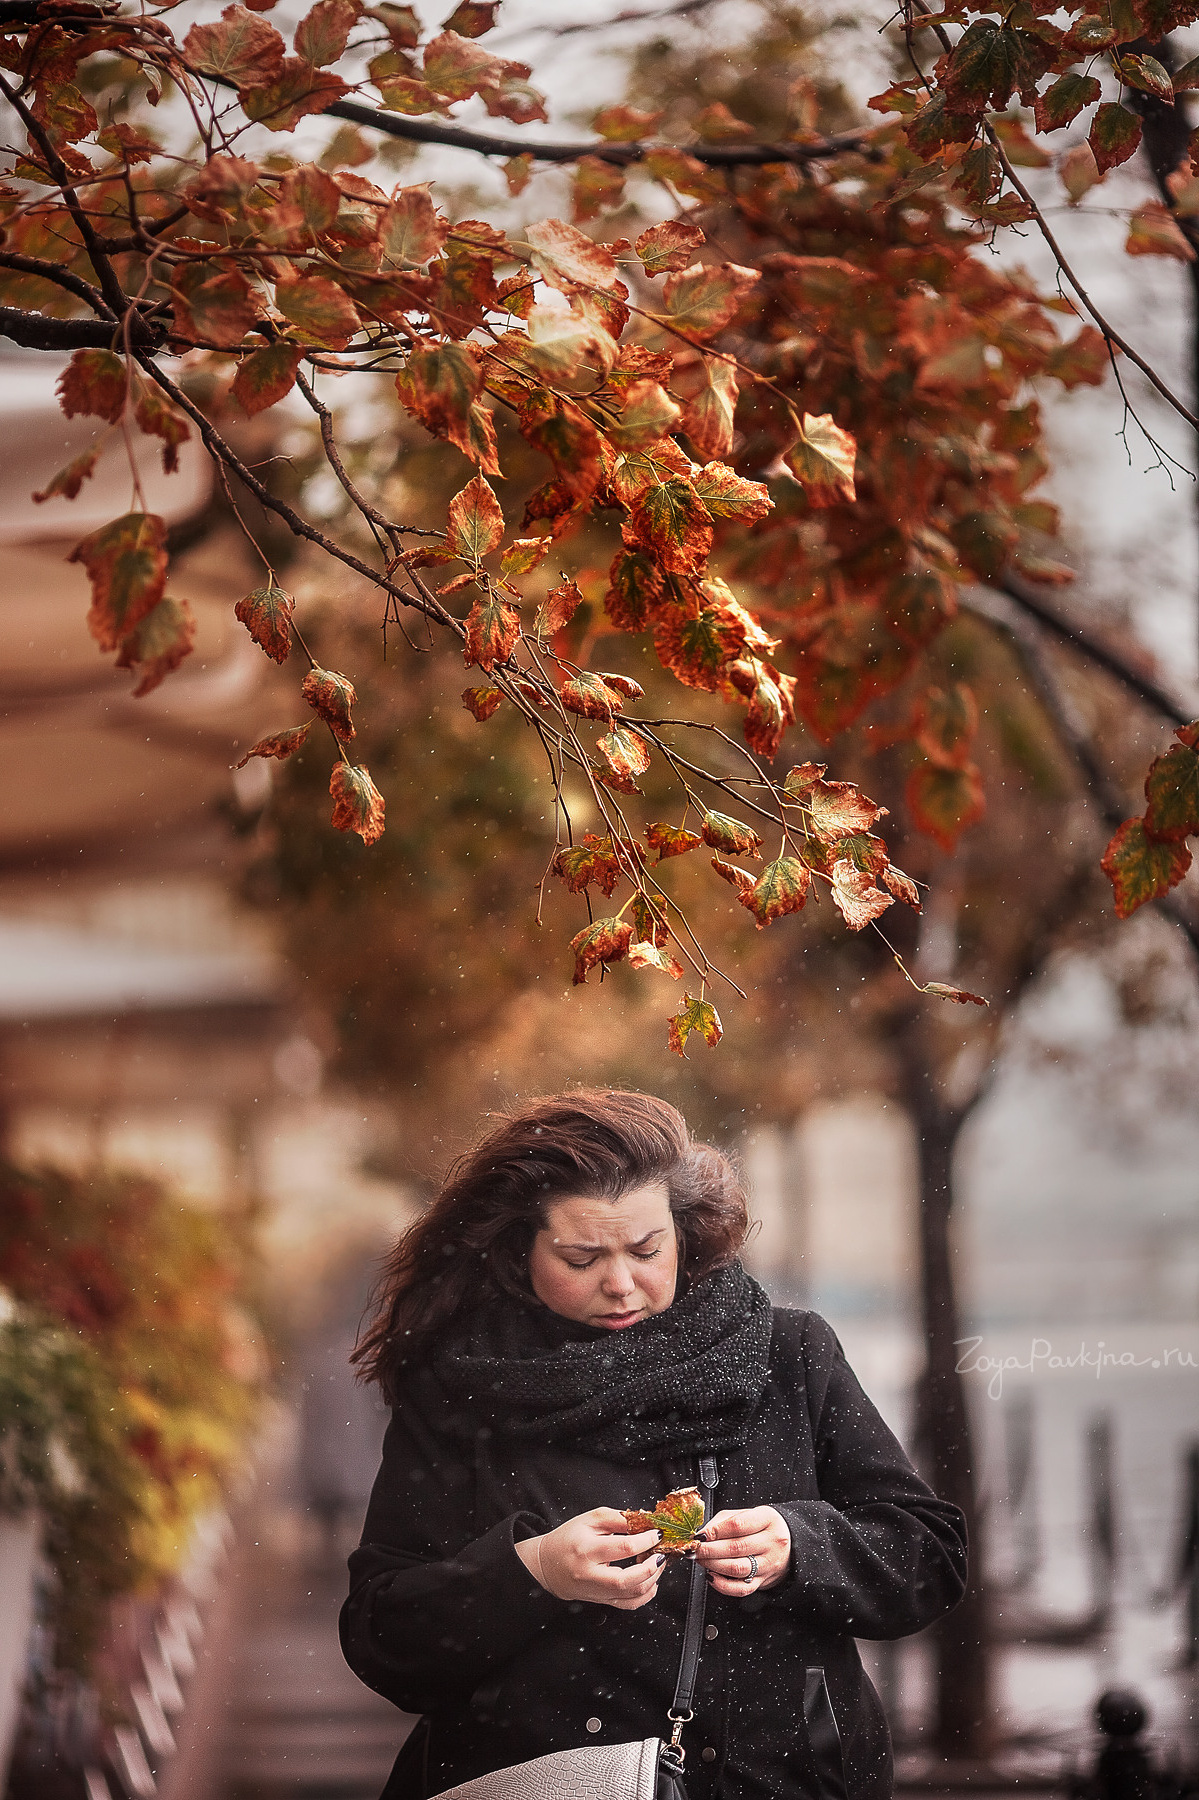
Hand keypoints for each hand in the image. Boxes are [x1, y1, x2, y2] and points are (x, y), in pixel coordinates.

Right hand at [516, 1509, 665, 1610]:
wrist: (547, 1565)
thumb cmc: (568, 1539)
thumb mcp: (589, 1519)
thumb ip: (617, 1518)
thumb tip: (643, 1520)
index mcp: (586, 1550)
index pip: (624, 1547)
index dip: (646, 1540)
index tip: (657, 1533)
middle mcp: (591, 1575)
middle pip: (628, 1580)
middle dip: (652, 1567)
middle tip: (661, 1553)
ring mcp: (596, 1592)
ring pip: (632, 1596)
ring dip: (652, 1579)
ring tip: (656, 1563)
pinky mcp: (602, 1602)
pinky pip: (629, 1605)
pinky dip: (646, 1594)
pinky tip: (650, 1580)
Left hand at [694, 1507, 791, 1595]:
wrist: (790, 1545)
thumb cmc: (763, 1527)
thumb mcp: (749, 1514)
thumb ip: (724, 1520)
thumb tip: (702, 1533)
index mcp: (768, 1519)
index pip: (738, 1525)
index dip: (715, 1531)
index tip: (700, 1535)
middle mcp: (771, 1542)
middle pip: (736, 1547)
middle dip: (709, 1550)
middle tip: (694, 1549)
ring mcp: (768, 1564)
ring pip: (737, 1568)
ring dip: (713, 1565)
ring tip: (700, 1560)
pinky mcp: (763, 1581)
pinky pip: (741, 1588)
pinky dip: (722, 1585)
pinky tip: (711, 1577)